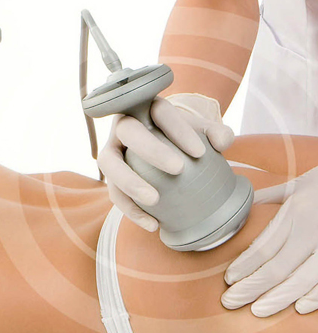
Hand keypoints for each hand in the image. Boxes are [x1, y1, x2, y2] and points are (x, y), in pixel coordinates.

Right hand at [98, 93, 234, 231]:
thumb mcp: (201, 131)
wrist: (162, 146)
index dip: (178, 129)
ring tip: (154, 200)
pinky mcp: (109, 177)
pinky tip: (152, 224)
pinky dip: (131, 210)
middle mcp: (124, 126)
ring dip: (129, 182)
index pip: (160, 111)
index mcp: (148, 108)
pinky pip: (114, 193)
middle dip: (151, 150)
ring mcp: (111, 151)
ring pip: (109, 163)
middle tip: (178, 169)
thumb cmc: (182, 137)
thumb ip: (217, 133)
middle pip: (129, 131)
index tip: (200, 152)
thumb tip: (222, 141)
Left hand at [222, 167, 317, 316]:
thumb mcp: (298, 184)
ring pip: (304, 278)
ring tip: (258, 310)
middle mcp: (314, 229)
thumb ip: (270, 197)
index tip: (229, 279)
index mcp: (297, 211)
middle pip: (279, 267)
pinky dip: (316, 296)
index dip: (244, 266)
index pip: (264, 246)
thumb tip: (240, 206)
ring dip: (279, 297)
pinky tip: (299, 307)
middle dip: (252, 287)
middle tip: (231, 301)